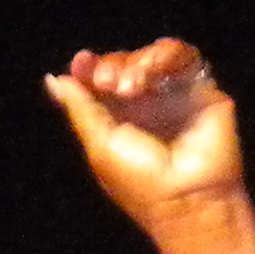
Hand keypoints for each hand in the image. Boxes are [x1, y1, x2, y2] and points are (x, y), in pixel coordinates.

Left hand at [43, 41, 248, 247]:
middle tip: (108, 83)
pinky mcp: (200, 88)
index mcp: (119, 120)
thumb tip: (54, 79)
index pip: (102, 81)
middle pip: (125, 62)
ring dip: (137, 63)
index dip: (89, 68)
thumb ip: (79, 109)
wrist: (188, 198)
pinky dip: (164, 56)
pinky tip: (152, 77)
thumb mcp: (99, 145)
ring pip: (152, 54)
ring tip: (131, 87)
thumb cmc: (141, 183)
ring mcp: (173, 95)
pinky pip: (183, 55)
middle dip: (112, 66)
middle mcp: (147, 105)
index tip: (81, 62)